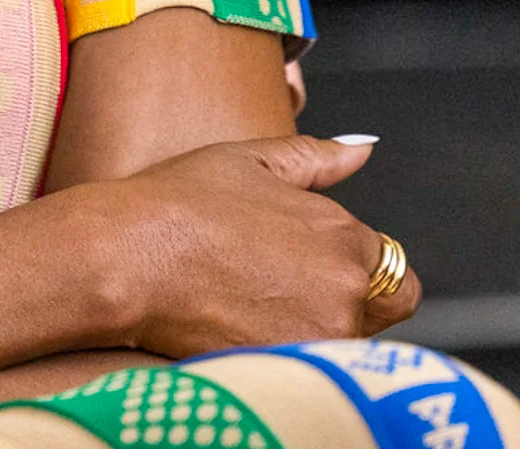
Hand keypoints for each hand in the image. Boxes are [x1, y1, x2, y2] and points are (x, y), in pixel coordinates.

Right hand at [92, 133, 420, 355]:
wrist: (126, 258)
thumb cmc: (180, 204)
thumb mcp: (251, 160)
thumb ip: (317, 157)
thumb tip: (361, 150)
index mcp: (343, 237)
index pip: (392, 269)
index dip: (358, 265)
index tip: (316, 263)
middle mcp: (342, 292)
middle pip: (380, 312)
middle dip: (353, 301)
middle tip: (294, 289)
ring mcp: (316, 337)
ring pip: (346, 343)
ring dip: (319, 327)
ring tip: (261, 306)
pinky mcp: (286, 370)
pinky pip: (311, 367)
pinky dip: (292, 353)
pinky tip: (248, 329)